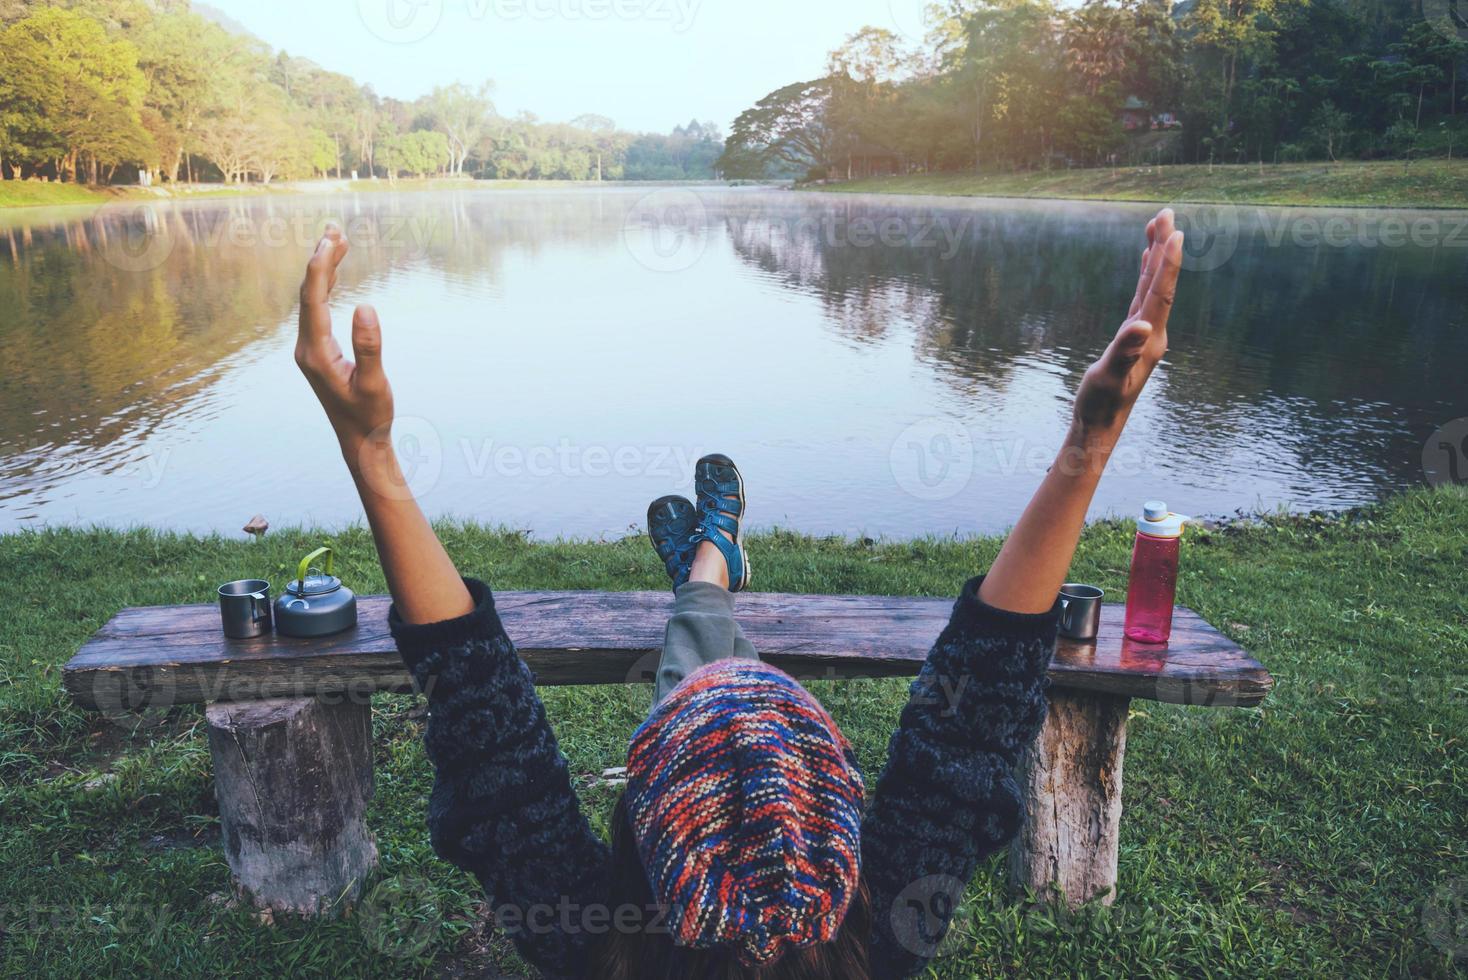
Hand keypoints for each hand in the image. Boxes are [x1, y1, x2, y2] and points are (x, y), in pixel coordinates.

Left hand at [295, 225, 393, 471]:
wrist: (360, 442)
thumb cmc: (370, 416)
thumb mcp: (375, 384)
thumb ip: (370, 347)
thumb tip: (366, 307)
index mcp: (316, 353)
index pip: (313, 300)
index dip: (321, 267)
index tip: (332, 240)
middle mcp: (306, 348)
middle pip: (308, 293)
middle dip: (320, 259)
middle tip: (334, 228)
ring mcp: (310, 349)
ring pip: (311, 300)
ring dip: (323, 270)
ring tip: (337, 240)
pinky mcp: (318, 351)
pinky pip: (318, 310)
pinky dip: (326, 287)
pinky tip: (335, 274)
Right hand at [1072, 208, 1183, 445]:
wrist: (1100, 426)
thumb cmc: (1100, 404)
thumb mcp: (1108, 377)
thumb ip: (1123, 351)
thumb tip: (1141, 326)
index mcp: (1150, 339)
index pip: (1162, 294)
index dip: (1169, 264)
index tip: (1177, 232)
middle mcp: (1153, 333)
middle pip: (1161, 283)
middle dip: (1164, 247)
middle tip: (1165, 213)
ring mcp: (1145, 335)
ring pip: (1152, 287)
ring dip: (1155, 256)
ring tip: (1156, 227)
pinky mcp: (1133, 337)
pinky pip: (1143, 297)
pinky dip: (1145, 275)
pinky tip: (1145, 262)